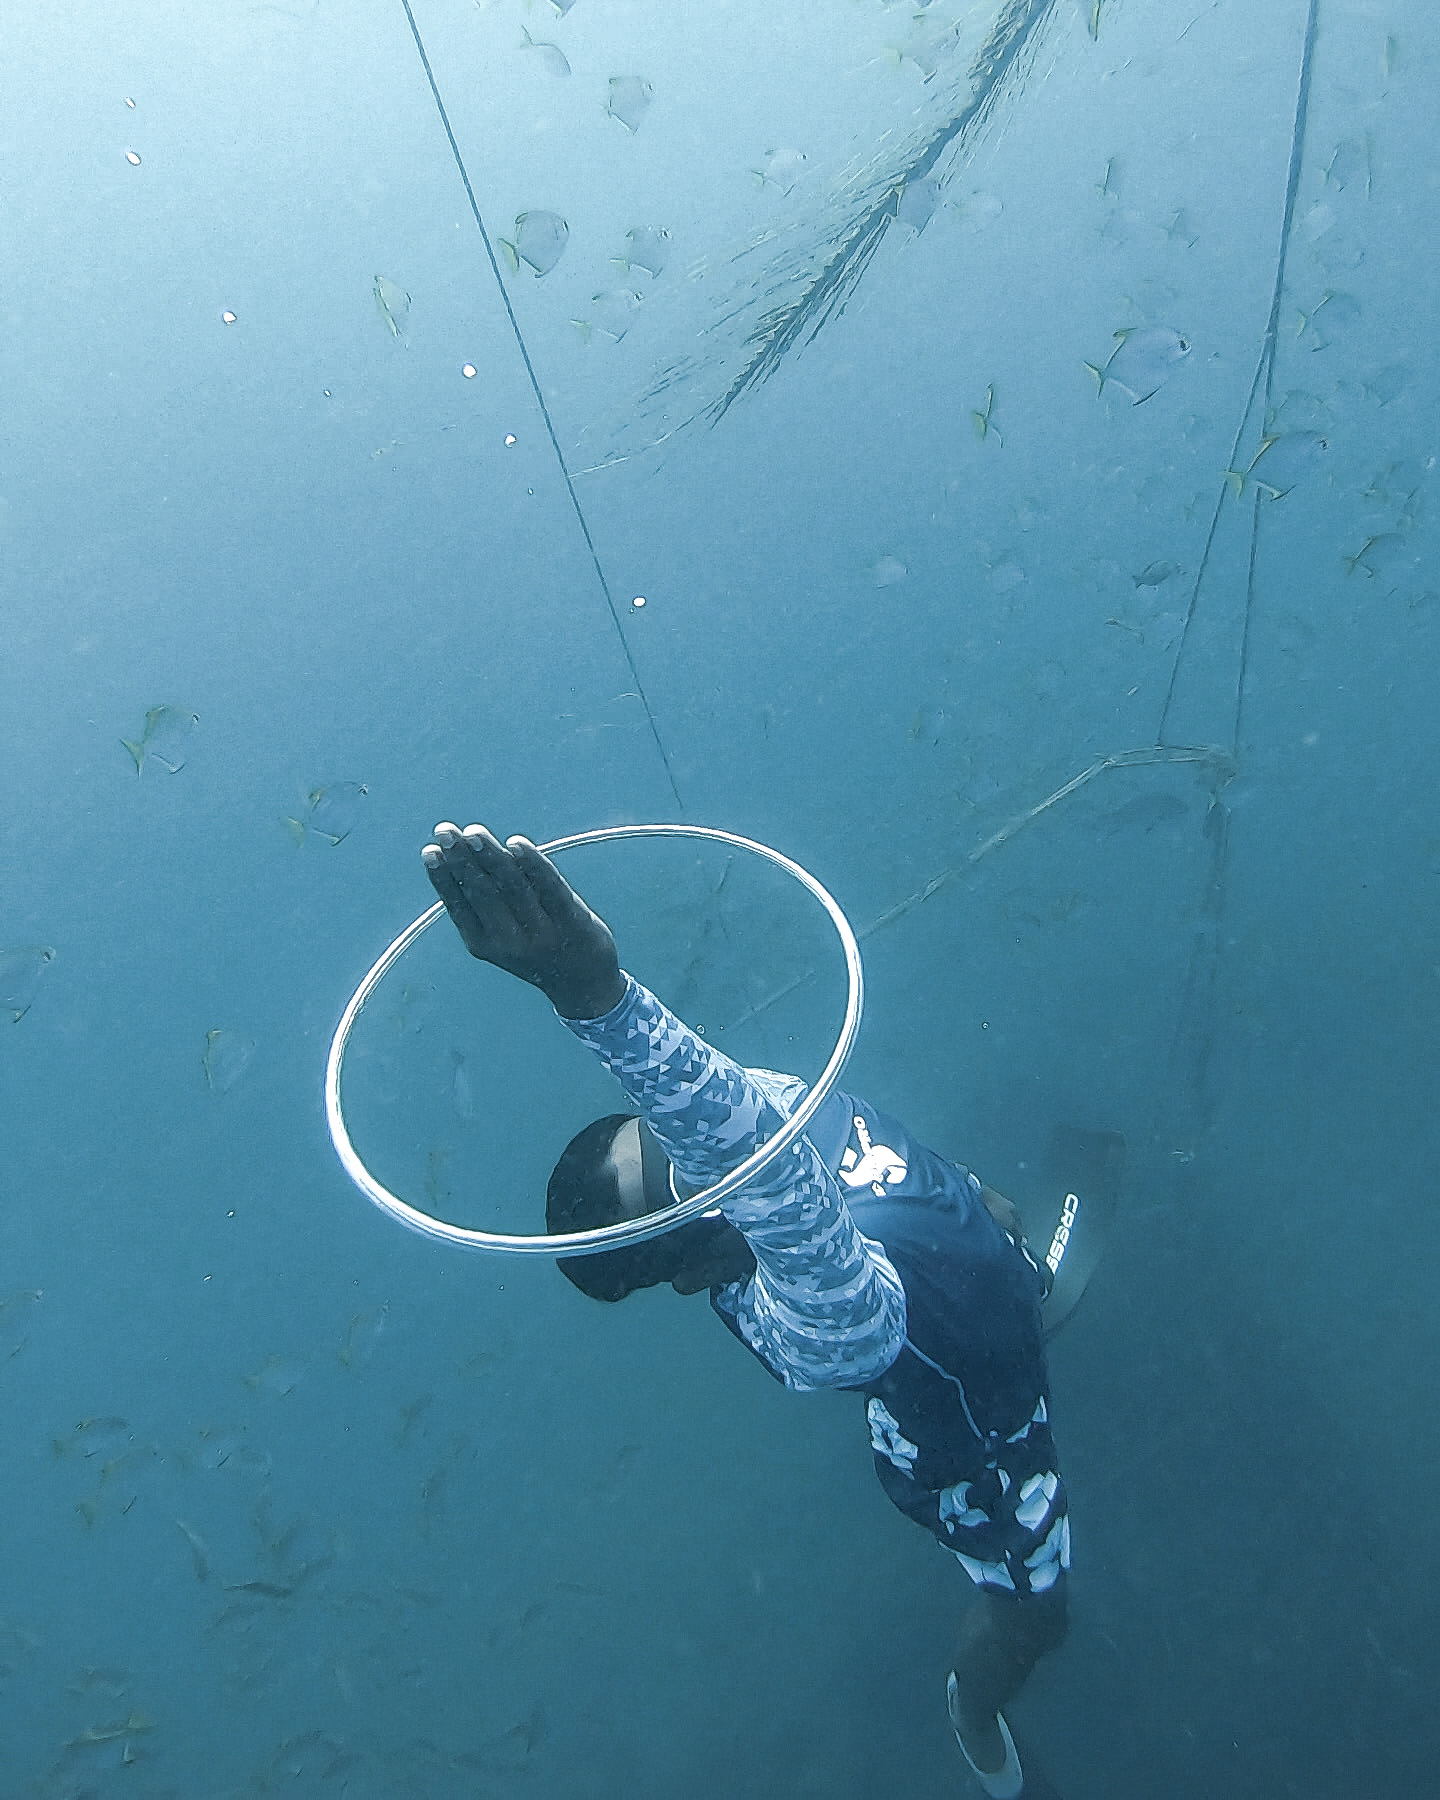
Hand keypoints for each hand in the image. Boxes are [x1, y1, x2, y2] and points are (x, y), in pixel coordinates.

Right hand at [421, 823, 624, 1018]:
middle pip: (482, 892)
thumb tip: (462, 857)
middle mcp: (511, 940)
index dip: (442, 878)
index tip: (429, 851)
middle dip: (461, 859)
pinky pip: (550, 886)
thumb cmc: (535, 949)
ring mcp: (543, 931)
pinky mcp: (572, 920)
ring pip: (512, 884)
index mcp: (485, 945)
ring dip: (490, 855)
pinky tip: (516, 843)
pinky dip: (532, 864)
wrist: (583, 983)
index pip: (458, 906)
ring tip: (473, 832)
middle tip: (445, 831)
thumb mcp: (501, 938)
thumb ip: (484, 906)